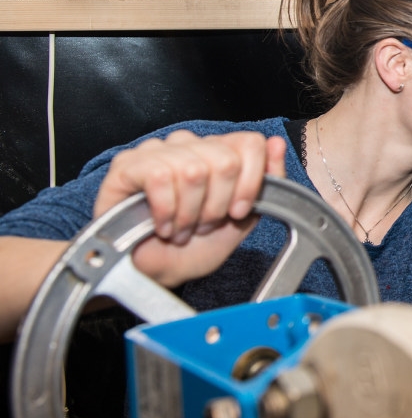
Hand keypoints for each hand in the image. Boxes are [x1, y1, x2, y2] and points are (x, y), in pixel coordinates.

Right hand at [95, 130, 287, 286]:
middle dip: (217, 205)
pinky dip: (165, 211)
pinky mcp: (128, 164)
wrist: (155, 274)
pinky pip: (159, 177)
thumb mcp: (241, 219)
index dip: (250, 182)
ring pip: (193, 170)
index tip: (238, 212)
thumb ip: (266, 183)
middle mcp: (188, 145)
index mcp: (217, 152)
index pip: (249, 143)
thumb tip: (277, 144)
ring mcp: (157, 151)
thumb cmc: (194, 247)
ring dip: (189, 213)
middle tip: (203, 224)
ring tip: (181, 228)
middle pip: (225, 161)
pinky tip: (162, 225)